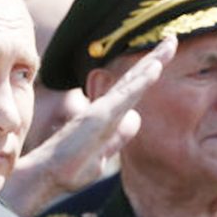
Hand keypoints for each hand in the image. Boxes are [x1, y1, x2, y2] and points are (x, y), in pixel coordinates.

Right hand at [1, 35, 176, 216]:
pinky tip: (156, 67)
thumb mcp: (101, 157)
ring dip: (152, 62)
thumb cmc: (67, 170)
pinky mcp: (99, 117)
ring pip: (132, 83)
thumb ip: (118, 138)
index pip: (132, 92)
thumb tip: (136, 117)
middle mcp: (104, 110)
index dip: (146, 75)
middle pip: (134, 81)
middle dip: (154, 60)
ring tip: (170, 42)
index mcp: (105, 119)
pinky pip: (126, 95)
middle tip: (172, 39)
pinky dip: (142, 80)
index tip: (161, 59)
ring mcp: (101, 111)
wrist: (44, 177)